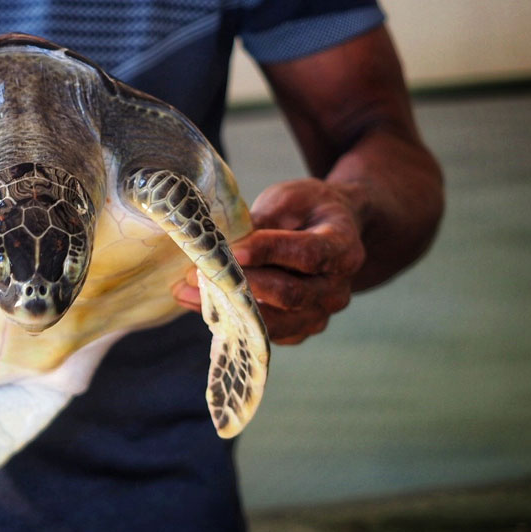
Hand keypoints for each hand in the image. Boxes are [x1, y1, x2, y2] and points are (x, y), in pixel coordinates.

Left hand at [173, 178, 364, 343]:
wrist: (329, 232)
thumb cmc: (306, 210)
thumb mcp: (289, 199)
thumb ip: (264, 220)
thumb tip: (226, 242)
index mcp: (343, 248)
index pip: (308, 254)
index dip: (270, 252)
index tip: (232, 248)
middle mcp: (337, 289)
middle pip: (290, 294)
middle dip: (241, 283)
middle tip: (198, 270)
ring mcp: (320, 315)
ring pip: (275, 321)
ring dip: (228, 307)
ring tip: (187, 290)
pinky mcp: (299, 330)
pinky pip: (264, 332)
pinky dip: (231, 319)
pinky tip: (199, 302)